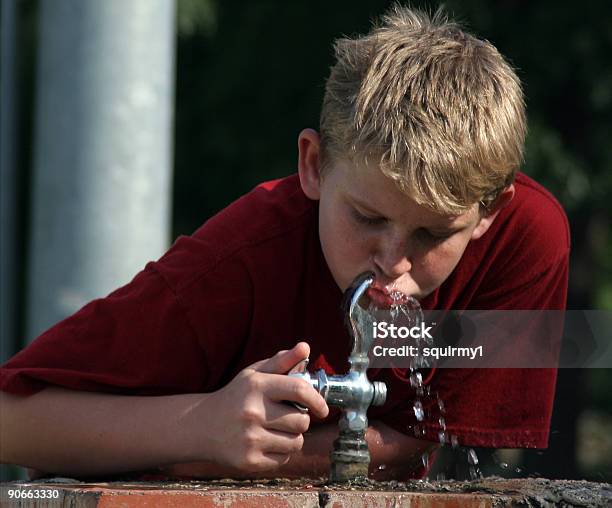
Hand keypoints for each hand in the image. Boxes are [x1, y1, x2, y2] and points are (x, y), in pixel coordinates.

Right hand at [178, 342, 327, 472]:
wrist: (202, 426)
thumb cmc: (236, 396)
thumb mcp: (255, 374)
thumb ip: (282, 361)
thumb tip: (305, 347)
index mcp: (257, 386)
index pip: (299, 389)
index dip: (317, 399)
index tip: (322, 409)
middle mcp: (253, 412)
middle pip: (302, 421)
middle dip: (300, 419)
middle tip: (286, 416)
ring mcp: (250, 438)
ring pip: (296, 442)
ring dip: (292, 437)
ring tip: (275, 430)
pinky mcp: (249, 461)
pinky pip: (284, 459)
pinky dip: (281, 453)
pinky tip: (265, 443)